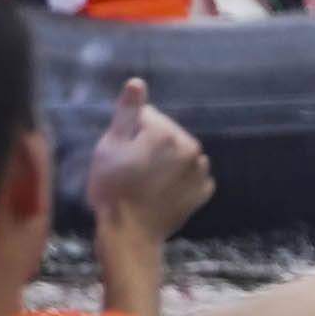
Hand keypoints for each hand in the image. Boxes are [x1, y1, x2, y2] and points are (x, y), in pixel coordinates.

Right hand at [85, 79, 215, 252]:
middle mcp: (191, 147)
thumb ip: (127, 113)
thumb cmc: (112, 188)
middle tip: (129, 169)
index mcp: (166, 133)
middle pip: (166, 134)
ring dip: (166, 162)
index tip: (119, 152)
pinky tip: (161, 191)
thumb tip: (137, 82)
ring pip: (180, 155)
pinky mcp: (204, 191)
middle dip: (149, 145)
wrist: (129, 234)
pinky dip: (179, 180)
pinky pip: (190, 176)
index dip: (128, 132)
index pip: (146, 117)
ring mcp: (201, 170)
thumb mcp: (110, 147)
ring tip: (145, 181)